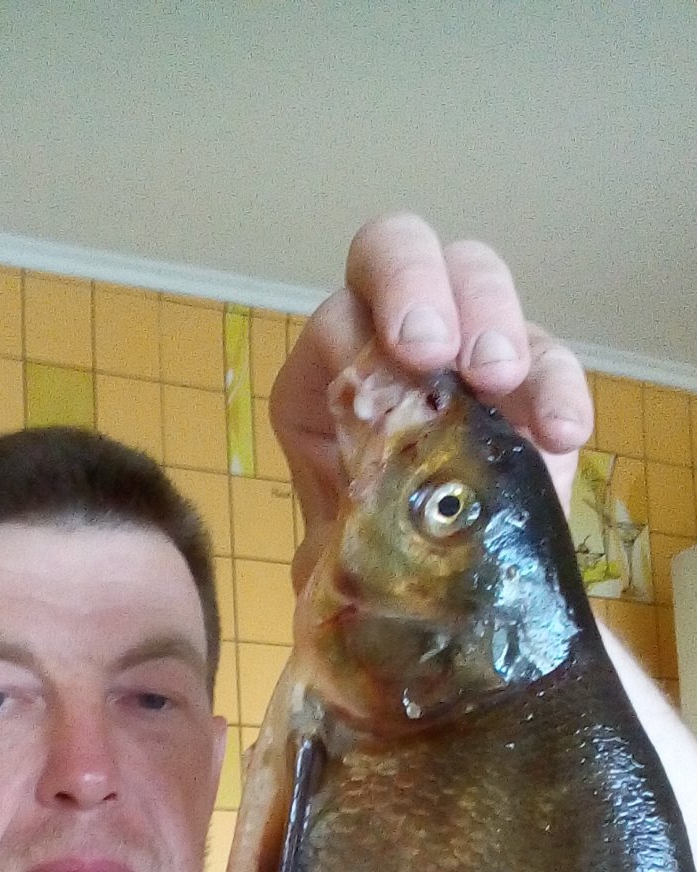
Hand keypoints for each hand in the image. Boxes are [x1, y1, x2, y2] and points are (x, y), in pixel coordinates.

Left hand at [270, 213, 593, 586]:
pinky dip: (559, 388)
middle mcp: (390, 341)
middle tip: (440, 352)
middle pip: (397, 252)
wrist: (445, 601)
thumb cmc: (377, 567)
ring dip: (490, 317)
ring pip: (475, 277)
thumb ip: (333, 553)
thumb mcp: (342, 563)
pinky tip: (565, 434)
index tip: (395, 370)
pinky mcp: (530, 380)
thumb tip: (333, 560)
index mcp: (325, 378)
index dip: (360, 333)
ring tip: (500, 379)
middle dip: (418, 286)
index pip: (335, 320)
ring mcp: (463, 347)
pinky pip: (550, 360)